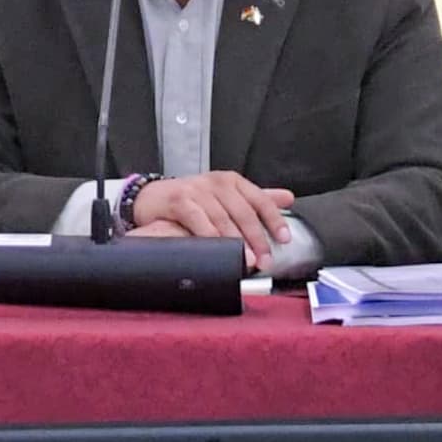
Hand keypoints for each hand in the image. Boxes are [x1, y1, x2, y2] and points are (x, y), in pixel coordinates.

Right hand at [126, 171, 297, 256]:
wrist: (152, 197)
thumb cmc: (193, 199)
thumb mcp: (226, 196)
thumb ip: (257, 198)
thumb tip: (289, 197)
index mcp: (232, 181)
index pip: (260, 199)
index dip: (274, 219)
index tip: (284, 239)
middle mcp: (217, 183)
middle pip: (243, 211)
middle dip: (257, 238)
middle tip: (266, 260)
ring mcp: (197, 190)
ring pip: (223, 217)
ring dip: (236, 241)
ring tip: (247, 260)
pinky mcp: (179, 200)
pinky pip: (198, 219)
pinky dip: (209, 236)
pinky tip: (217, 249)